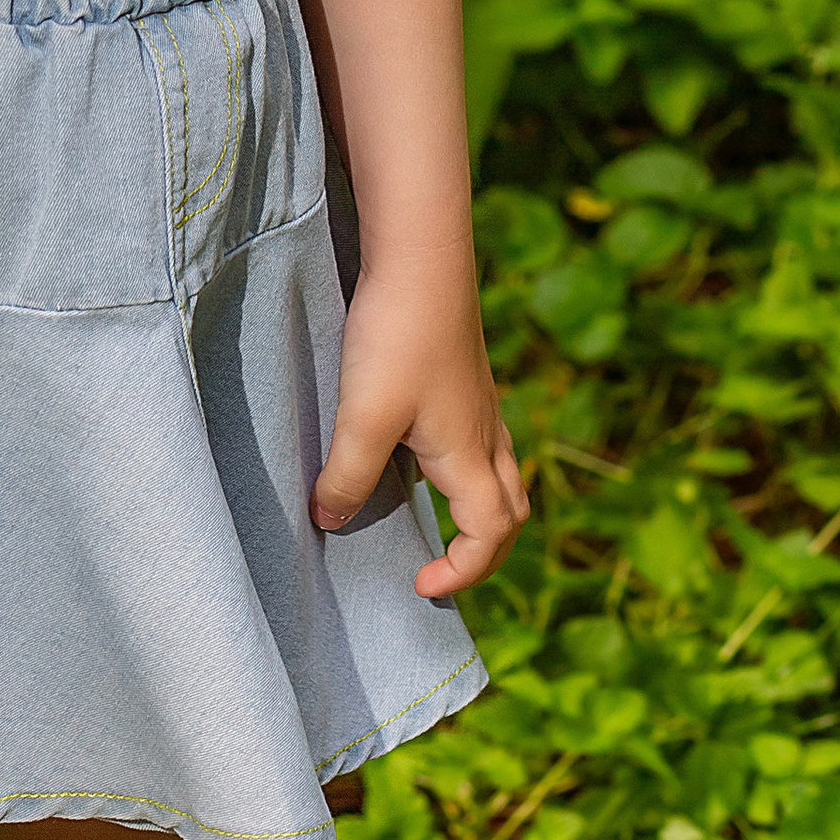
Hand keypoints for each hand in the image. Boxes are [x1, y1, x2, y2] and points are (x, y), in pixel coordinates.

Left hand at [311, 258, 527, 600]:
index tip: (420, 585)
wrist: (421, 254)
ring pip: (501, 474)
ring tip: (434, 519)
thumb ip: (347, 475)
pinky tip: (419, 451)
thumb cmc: (398, 337)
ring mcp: (479, 402)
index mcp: (470, 456)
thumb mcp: (365, 416)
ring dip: (480, 509)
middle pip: (512, 511)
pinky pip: (481, 442)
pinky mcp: (463, 375)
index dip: (463, 573)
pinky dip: (465, 470)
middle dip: (485, 551)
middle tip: (441, 568)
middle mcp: (486, 433)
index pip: (493, 535)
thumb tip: (328, 521)